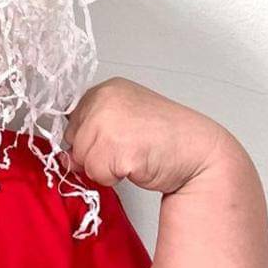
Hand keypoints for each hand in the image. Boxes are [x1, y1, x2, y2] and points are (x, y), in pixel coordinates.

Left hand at [60, 76, 233, 194]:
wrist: (201, 154)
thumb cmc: (167, 139)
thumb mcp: (125, 122)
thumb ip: (93, 132)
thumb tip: (66, 158)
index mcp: (107, 89)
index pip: (72, 120)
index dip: (90, 137)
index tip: (116, 138)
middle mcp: (105, 100)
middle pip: (73, 141)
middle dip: (95, 154)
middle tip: (129, 149)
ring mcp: (110, 122)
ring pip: (81, 160)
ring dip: (105, 168)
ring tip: (133, 156)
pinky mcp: (117, 147)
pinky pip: (96, 174)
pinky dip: (113, 178)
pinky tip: (136, 165)